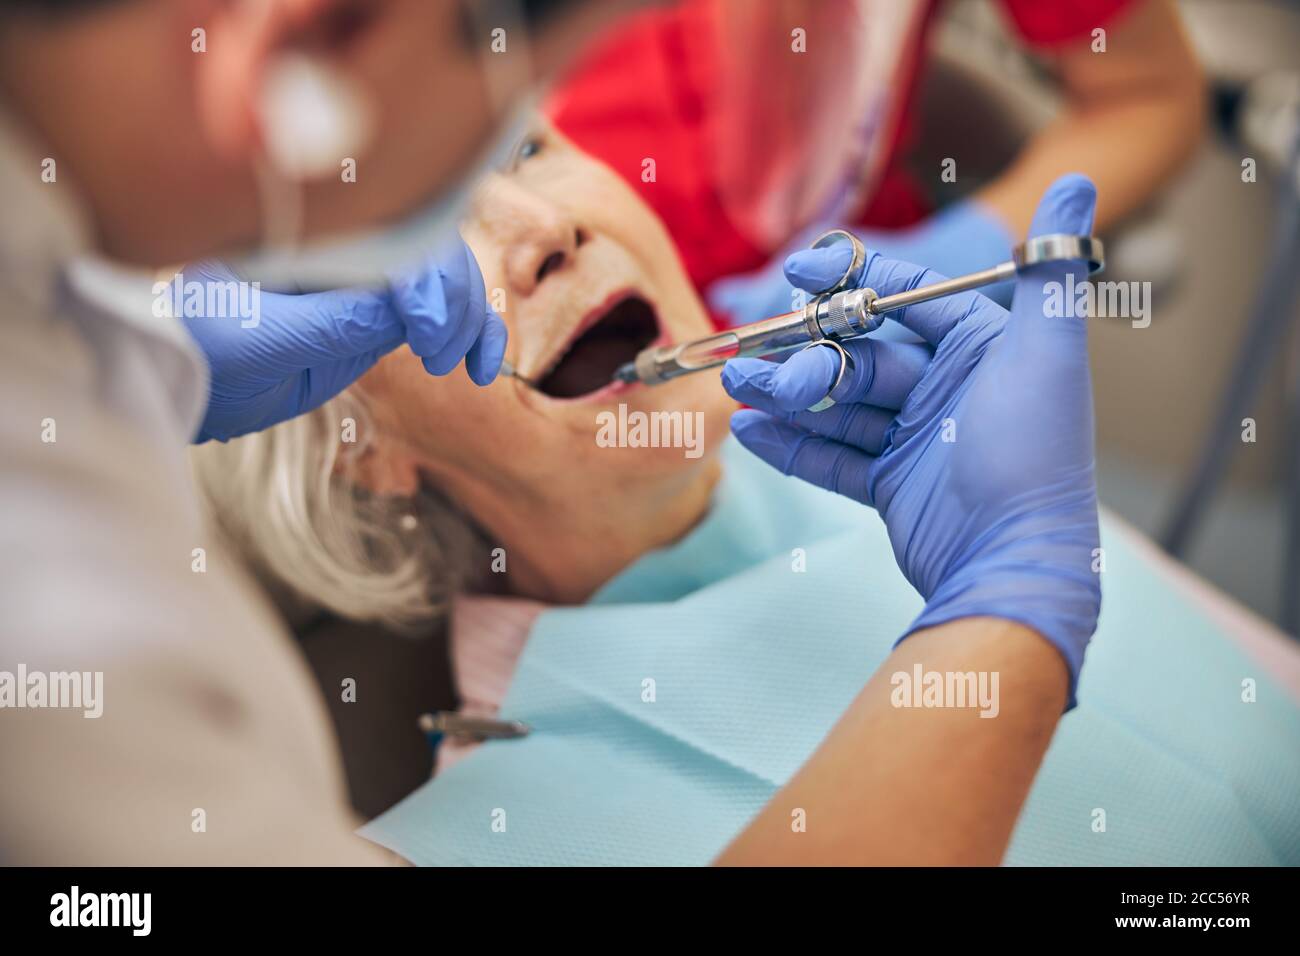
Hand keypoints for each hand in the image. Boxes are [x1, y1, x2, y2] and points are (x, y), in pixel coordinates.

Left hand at [181, 239, 506, 441]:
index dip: (427, 277)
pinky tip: (484, 370)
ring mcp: (368, 284)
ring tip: (471, 369)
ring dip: (474, 320)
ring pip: (449, 282)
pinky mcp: (379, 318)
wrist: (184, 382)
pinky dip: (471, 338)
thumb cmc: (205, 349)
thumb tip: (410, 307)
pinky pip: (440, 318)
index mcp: (318, 235)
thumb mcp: (266, 338)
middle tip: (440, 355)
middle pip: (435, 250)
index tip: (426, 331)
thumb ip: (337, 320)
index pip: (399, 234)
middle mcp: (351, 249)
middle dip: (455, 300)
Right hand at [720, 175, 1100, 704]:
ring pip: (840, 405)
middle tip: (756, 363)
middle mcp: (947, 387)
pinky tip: (750, 433)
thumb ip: (1050, 267)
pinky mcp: (892, 484)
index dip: (853, 281)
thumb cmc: (1033, 451)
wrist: (1013, 561)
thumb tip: (1081, 178)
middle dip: (806, 356)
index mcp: (979, 347)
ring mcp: (916, 438)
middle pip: (861, 356)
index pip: (905, 298)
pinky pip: (833, 457)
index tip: (801, 269)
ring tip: (739, 390)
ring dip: (788, 397)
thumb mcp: (1046, 351)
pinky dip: (793, 445)